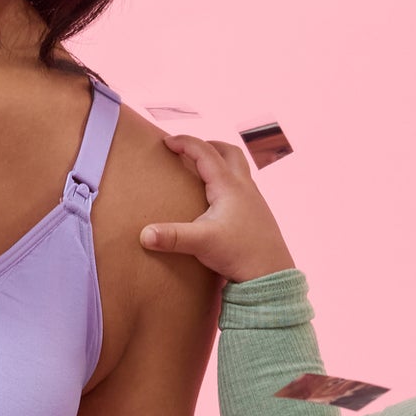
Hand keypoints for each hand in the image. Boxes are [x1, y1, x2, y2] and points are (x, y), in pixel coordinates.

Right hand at [140, 133, 295, 282]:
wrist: (270, 275)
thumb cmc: (238, 254)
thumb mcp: (201, 244)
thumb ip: (171, 237)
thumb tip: (144, 235)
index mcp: (228, 186)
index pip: (205, 152)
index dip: (184, 142)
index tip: (166, 141)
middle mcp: (244, 187)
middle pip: (229, 152)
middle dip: (208, 145)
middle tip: (189, 150)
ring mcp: (254, 200)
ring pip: (239, 168)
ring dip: (221, 162)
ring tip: (203, 171)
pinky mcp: (258, 214)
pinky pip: (243, 186)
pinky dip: (228, 182)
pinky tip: (219, 201)